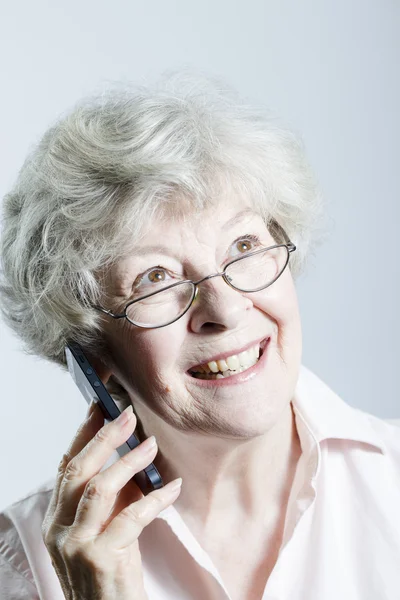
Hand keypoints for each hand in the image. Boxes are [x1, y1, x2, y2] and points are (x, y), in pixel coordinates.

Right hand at [42, 402, 181, 599]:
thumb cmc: (109, 574)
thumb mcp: (101, 530)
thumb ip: (110, 499)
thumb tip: (133, 455)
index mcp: (56, 519)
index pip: (66, 467)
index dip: (83, 434)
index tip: (100, 407)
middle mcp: (59, 529)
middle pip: (79, 470)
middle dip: (104, 437)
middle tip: (127, 415)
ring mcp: (77, 544)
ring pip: (100, 488)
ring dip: (129, 461)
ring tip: (151, 444)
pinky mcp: (101, 558)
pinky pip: (133, 516)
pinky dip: (156, 497)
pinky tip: (173, 487)